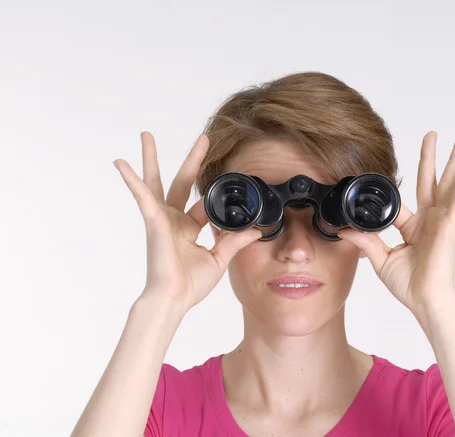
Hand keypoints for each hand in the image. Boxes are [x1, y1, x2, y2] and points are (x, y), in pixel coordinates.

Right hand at [113, 132, 261, 312]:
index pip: (205, 205)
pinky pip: (143, 197)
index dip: (220, 198)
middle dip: (193, 160)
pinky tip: (121, 164)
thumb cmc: (190, 285)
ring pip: (157, 182)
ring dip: (151, 159)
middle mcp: (174, 219)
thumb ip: (235, 241)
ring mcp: (162, 219)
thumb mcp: (219, 259)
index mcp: (188, 228)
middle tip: (204, 138)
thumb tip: (256, 230)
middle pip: (183, 183)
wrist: (174, 300)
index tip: (235, 185)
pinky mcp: (154, 222)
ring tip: (146, 135)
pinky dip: (132, 181)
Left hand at [338, 131, 454, 315]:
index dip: (388, 195)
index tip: (378, 180)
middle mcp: (429, 220)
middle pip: (428, 181)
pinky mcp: (450, 225)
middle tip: (432, 135)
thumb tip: (344, 228)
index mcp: (413, 228)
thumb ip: (365, 241)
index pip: (400, 204)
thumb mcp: (381, 259)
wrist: (425, 300)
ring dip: (454, 161)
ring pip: (447, 184)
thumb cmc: (409, 285)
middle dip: (430, 158)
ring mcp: (441, 221)